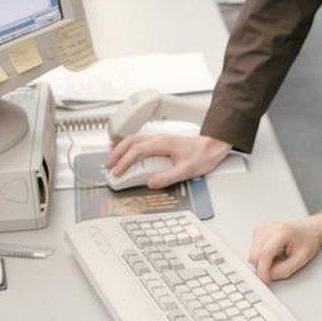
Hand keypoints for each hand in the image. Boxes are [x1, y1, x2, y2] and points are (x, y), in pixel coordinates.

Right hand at [104, 134, 230, 188]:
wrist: (213, 146)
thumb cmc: (202, 155)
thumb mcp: (186, 170)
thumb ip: (168, 177)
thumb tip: (151, 182)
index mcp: (162, 143)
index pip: (137, 151)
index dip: (124, 162)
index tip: (117, 172)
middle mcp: (159, 138)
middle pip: (130, 141)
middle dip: (116, 153)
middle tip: (108, 167)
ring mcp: (159, 138)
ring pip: (134, 139)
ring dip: (121, 149)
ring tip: (113, 161)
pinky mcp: (161, 142)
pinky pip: (140, 141)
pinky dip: (129, 147)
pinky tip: (127, 154)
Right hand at [248, 214, 321, 283]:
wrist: (309, 230)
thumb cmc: (308, 240)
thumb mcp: (301, 259)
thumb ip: (284, 270)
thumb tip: (268, 276)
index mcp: (282, 232)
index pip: (265, 254)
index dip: (263, 270)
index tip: (266, 280)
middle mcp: (268, 228)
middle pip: (255, 256)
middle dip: (265, 267)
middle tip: (281, 265)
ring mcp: (262, 229)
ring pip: (253, 255)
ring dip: (264, 262)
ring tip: (279, 258)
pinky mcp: (258, 232)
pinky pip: (254, 252)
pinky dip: (263, 257)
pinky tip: (274, 253)